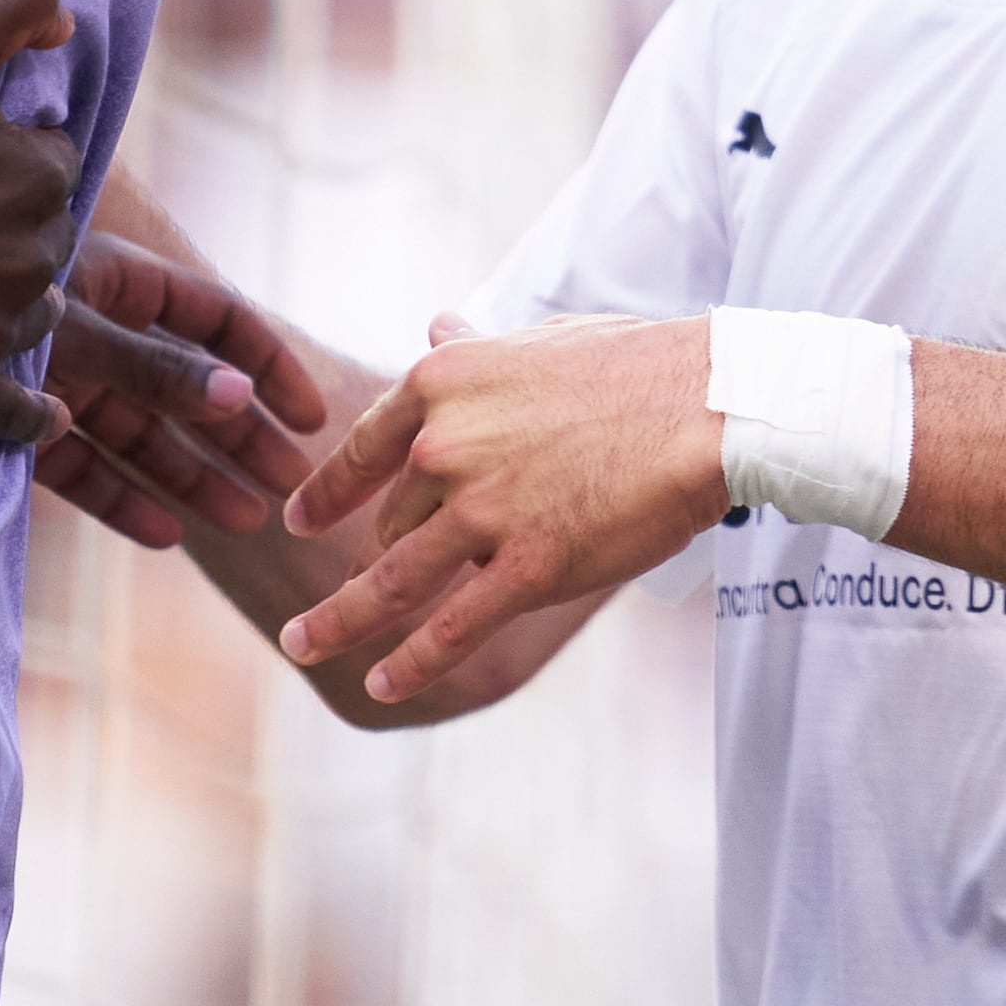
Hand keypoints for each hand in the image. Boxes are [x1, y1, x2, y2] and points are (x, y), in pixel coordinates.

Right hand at [0, 0, 79, 445]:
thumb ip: (9, 5)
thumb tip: (66, 18)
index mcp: (35, 176)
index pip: (48, 161)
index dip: (7, 154)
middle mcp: (32, 257)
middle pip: (42, 237)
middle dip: (7, 227)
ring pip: (31, 315)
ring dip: (8, 302)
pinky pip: (16, 414)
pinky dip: (32, 416)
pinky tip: (47, 417)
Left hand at [36, 231, 341, 546]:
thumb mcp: (75, 335)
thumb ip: (154, 367)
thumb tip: (240, 394)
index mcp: (117, 282)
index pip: (216, 319)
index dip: (268, 368)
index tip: (311, 421)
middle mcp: (97, 334)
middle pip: (186, 388)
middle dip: (241, 436)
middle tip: (293, 485)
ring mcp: (61, 385)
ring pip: (142, 437)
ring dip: (194, 478)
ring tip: (248, 521)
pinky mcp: (26, 435)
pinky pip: (85, 473)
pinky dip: (122, 503)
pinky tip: (166, 537)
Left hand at [274, 311, 729, 705]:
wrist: (706, 404)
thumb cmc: (636, 365)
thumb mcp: (537, 340)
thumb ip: (477, 349)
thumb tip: (439, 324)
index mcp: (442, 384)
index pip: (363, 449)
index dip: (324, 491)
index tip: (299, 518)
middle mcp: (446, 446)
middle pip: (389, 522)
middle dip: (358, 565)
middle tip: (332, 600)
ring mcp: (483, 510)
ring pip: (393, 581)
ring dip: (340, 620)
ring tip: (305, 644)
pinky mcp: (528, 568)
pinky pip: (452, 627)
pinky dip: (410, 661)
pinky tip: (379, 682)